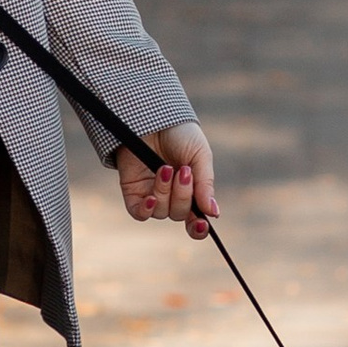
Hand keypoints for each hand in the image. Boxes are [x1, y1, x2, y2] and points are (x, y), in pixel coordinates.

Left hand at [118, 118, 214, 236]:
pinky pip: (139, 213)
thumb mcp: (200, 156)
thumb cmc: (180, 135)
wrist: (153, 117)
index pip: (195, 221)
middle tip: (182, 171)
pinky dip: (146, 208)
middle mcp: (171, 197)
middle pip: (179, 215)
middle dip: (182, 195)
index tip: (202, 224)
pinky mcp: (133, 193)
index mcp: (191, 191)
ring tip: (164, 168)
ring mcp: (152, 195)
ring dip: (165, 192)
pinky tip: (150, 197)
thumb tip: (214, 214)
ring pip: (161, 212)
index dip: (198, 229)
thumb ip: (205, 184)